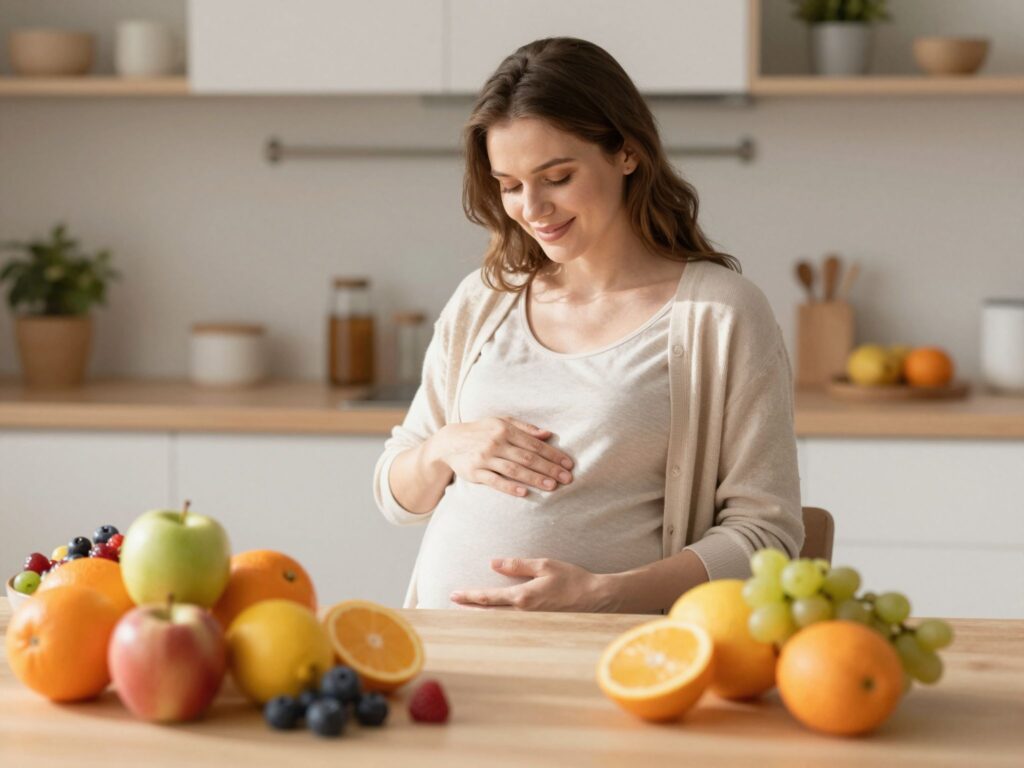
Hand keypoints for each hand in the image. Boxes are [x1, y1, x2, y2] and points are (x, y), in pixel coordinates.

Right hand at [427, 417, 573, 496]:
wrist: (449, 442)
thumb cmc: (481, 432)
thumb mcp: (501, 423)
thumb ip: (525, 429)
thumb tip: (548, 434)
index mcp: (505, 430)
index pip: (534, 444)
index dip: (552, 454)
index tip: (568, 464)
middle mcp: (496, 443)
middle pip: (527, 457)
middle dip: (549, 468)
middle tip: (567, 478)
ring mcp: (485, 458)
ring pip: (514, 469)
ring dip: (534, 478)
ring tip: (552, 486)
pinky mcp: (475, 472)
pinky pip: (494, 481)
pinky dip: (509, 487)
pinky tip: (524, 492)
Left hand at [449, 558, 609, 611]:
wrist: (594, 599)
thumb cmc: (571, 579)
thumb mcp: (544, 565)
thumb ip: (517, 565)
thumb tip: (494, 564)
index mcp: (522, 597)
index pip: (488, 597)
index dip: (469, 595)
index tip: (454, 594)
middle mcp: (523, 613)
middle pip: (488, 613)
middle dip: (469, 609)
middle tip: (452, 604)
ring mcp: (530, 621)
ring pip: (498, 620)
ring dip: (481, 616)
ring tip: (466, 612)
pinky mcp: (537, 623)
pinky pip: (511, 623)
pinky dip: (497, 619)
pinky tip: (492, 617)